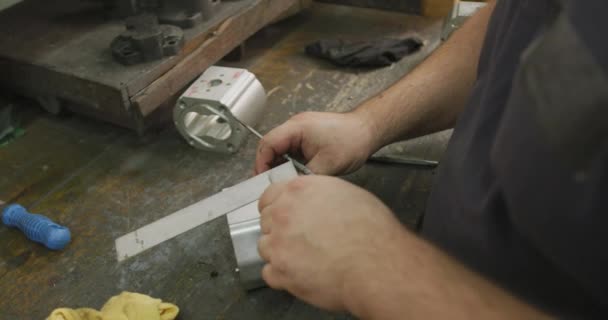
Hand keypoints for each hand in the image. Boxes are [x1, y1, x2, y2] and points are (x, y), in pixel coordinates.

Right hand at [254, 112, 377, 175]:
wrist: (369, 130)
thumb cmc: (352, 140)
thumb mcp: (326, 166)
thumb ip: (304, 177)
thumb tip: (290, 188)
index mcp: (296, 128)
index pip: (267, 143)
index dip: (262, 163)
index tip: (263, 179)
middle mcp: (295, 125)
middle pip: (271, 146)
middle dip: (270, 166)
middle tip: (272, 183)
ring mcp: (301, 130)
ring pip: (281, 149)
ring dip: (281, 164)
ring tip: (286, 179)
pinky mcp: (308, 136)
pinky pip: (291, 149)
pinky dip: (291, 162)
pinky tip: (297, 173)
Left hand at [257, 175, 404, 311]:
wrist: (376, 263)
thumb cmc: (371, 230)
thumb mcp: (346, 194)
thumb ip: (318, 195)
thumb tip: (313, 203)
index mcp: (298, 190)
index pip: (269, 196)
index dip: (277, 208)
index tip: (283, 217)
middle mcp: (283, 213)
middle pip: (266, 222)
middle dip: (280, 230)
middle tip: (301, 240)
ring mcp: (278, 243)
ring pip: (265, 247)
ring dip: (280, 253)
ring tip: (305, 259)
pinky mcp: (280, 271)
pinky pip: (269, 273)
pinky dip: (282, 275)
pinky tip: (302, 273)